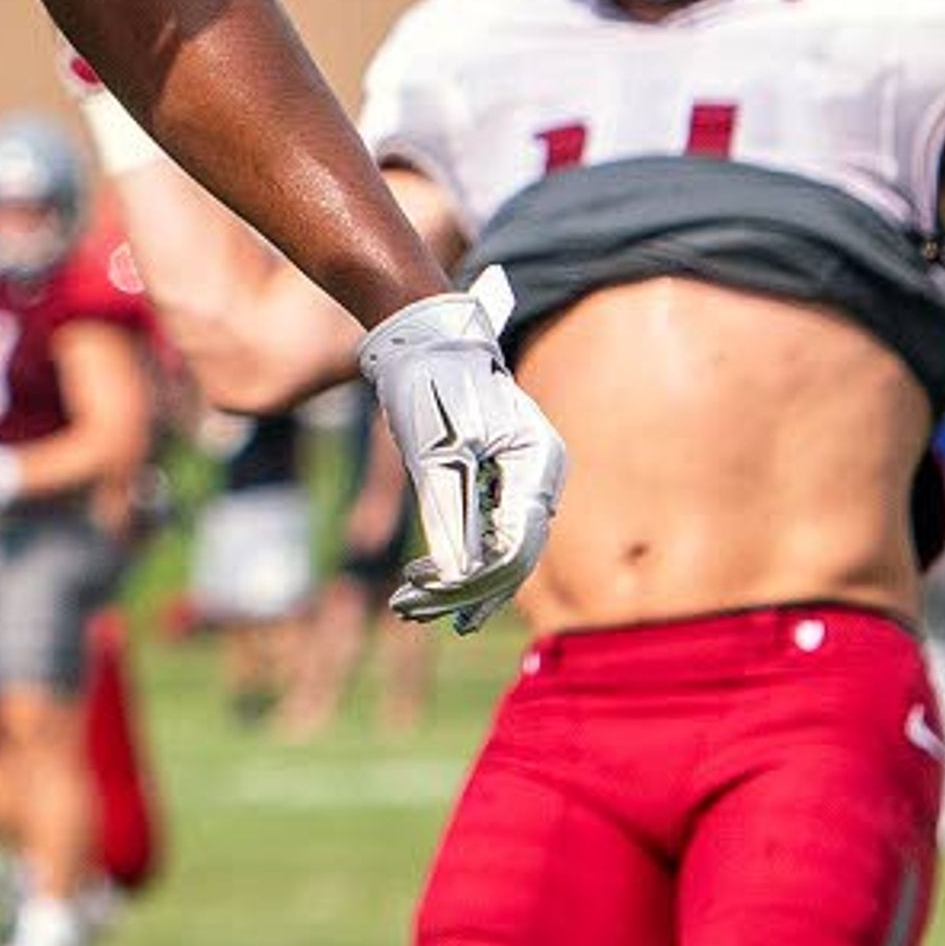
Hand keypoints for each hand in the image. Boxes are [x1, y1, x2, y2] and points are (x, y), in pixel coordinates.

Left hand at [357, 270, 566, 635]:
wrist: (421, 333)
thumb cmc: (430, 383)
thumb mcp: (434, 453)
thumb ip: (450, 514)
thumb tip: (458, 578)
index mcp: (537, 466)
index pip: (516, 548)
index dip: (474, 585)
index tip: (429, 603)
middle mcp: (536, 476)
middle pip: (509, 555)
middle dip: (460, 592)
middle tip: (409, 612)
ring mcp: (518, 476)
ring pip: (494, 546)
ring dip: (452, 579)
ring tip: (407, 604)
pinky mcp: (493, 476)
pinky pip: (482, 528)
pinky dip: (453, 552)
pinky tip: (421, 573)